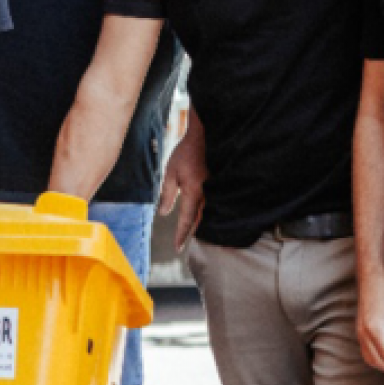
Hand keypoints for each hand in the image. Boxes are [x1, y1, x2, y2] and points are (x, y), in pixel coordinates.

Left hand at [159, 126, 207, 247]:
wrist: (208, 136)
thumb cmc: (186, 153)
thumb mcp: (171, 172)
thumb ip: (167, 193)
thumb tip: (163, 213)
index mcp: (193, 193)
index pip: (186, 220)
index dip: (181, 235)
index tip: (177, 248)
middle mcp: (207, 194)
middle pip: (199, 221)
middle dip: (191, 233)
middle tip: (183, 244)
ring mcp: (216, 190)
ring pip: (208, 214)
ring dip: (200, 225)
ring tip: (193, 234)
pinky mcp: (220, 185)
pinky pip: (215, 204)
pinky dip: (209, 213)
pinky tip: (204, 216)